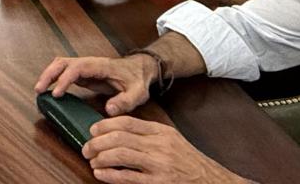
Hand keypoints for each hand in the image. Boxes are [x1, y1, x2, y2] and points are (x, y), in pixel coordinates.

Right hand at [34, 54, 156, 117]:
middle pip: (63, 62)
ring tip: (39, 90)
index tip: (56, 94)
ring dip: (48, 74)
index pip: (77, 68)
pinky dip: (54, 78)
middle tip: (39, 90)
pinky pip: (64, 72)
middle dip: (49, 74)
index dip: (64, 80)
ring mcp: (85, 67)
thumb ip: (125, 101)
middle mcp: (89, 63)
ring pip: (61, 64)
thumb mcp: (137, 93)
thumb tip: (108, 110)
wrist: (140, 69)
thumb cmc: (137, 80)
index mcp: (100, 66)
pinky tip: (49, 90)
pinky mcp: (83, 73)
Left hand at [83, 116, 241, 183]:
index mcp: (161, 132)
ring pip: (120, 154)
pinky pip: (128, 177)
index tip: (92, 130)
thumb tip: (117, 132)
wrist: (212, 181)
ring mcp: (159, 165)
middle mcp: (160, 145)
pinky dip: (109, 174)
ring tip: (92, 161)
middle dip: (97, 142)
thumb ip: (148, 135)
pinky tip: (100, 173)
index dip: (104, 125)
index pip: (126, 122)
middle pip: (119, 137)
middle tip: (86, 148)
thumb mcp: (171, 141)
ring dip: (100, 157)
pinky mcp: (158, 183)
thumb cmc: (188, 163)